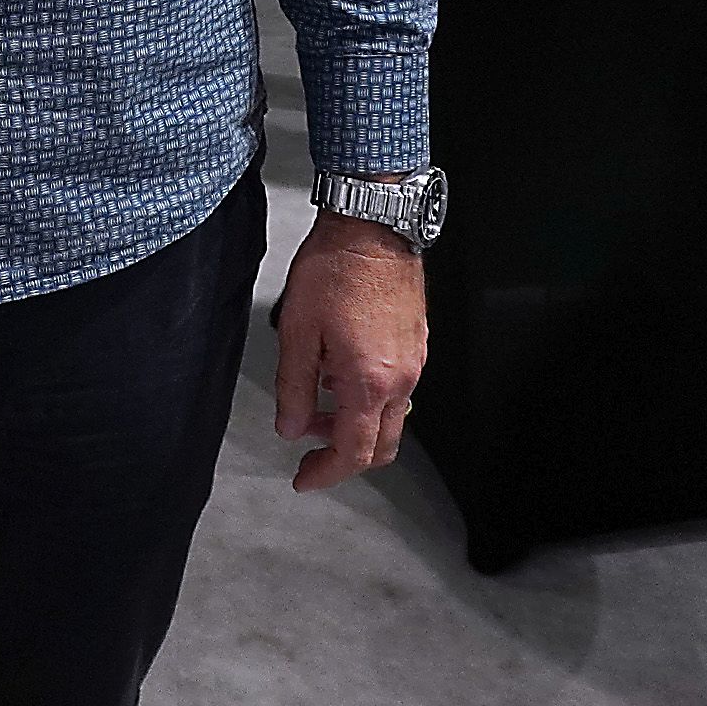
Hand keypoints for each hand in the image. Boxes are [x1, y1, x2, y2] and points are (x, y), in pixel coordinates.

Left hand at [272, 211, 427, 492]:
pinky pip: (396, 388)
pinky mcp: (416, 343)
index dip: (325, 473)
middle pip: (380, 445)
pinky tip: (338, 370)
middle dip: (342, 454)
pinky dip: (367, 396)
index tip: (303, 478)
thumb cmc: (336, 269)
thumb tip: (290, 426)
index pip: (352, 452)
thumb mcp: (297, 332)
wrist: (372, 227)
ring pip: (389, 417)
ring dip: (353, 421)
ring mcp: (414, 361)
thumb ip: (293, 387)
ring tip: (316, 397)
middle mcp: (401, 378)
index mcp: (370, 382)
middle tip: (307, 445)